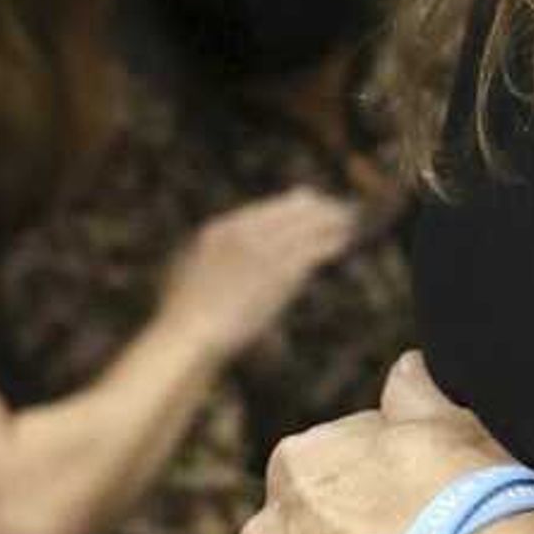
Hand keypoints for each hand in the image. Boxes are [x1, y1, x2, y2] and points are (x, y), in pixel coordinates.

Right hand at [161, 187, 363, 360]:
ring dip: (331, 222)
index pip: (268, 208)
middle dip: (318, 209)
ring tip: (348, 221)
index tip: (311, 200)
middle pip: (292, 210)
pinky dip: (330, 243)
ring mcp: (263, 252)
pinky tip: (343, 241)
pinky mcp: (280, 273)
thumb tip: (223, 241)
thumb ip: (213, 250)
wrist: (189, 333)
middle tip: (339, 209)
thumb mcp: (190, 269)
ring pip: (307, 227)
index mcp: (220, 230)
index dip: (294, 204)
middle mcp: (244, 233)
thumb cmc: (185, 312)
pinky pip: (312, 250)